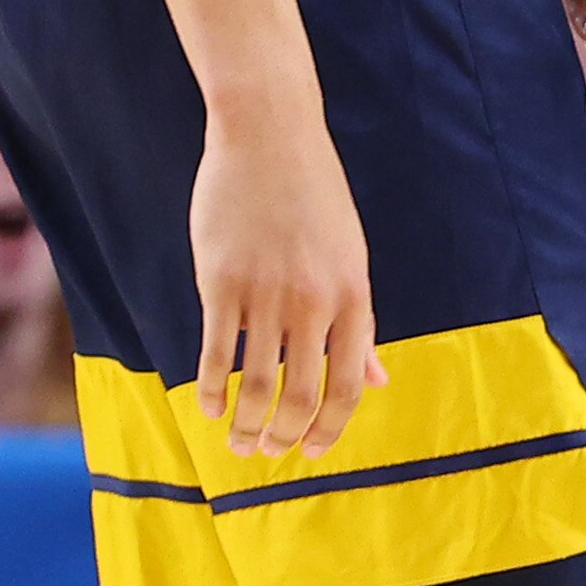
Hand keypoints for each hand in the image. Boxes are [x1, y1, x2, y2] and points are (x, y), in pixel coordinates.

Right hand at [191, 107, 382, 460]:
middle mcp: (314, 300)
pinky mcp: (221, 282)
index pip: (348, 385)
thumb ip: (359, 322)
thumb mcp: (350, 256)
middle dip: (284, 436)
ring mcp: (266, 292)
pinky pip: (216, 354)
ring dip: (245, 425)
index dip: (330, 429)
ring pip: (256, 385)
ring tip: (237, 441)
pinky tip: (209, 407)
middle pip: (303, 395)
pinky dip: (211, 392)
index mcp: (353, 294)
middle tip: (268, 450)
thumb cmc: (313, 196)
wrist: (270, 134)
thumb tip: (376, 381)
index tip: (311, 452)